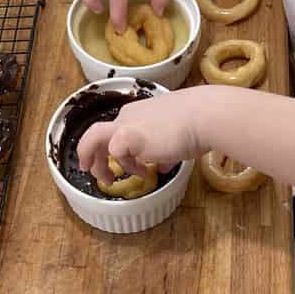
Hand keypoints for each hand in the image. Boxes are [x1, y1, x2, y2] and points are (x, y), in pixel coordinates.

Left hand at [76, 89, 207, 184]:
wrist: (202, 116)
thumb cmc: (195, 125)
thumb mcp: (174, 139)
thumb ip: (164, 151)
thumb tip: (163, 165)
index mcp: (137, 113)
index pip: (116, 129)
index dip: (113, 148)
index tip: (118, 164)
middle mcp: (127, 116)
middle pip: (97, 134)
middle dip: (92, 155)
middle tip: (96, 173)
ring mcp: (126, 125)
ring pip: (94, 139)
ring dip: (96, 162)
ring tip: (106, 180)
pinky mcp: (127, 136)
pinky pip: (117, 154)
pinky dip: (129, 167)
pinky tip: (144, 172)